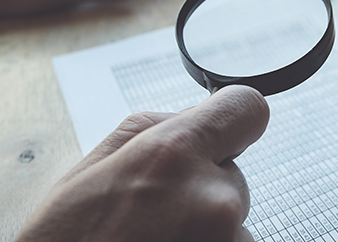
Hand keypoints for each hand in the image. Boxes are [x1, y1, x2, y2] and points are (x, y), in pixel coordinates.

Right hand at [14, 85, 269, 241]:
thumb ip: (152, 131)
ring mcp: (227, 240)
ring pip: (235, 222)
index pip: (248, 108)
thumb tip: (193, 117)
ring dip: (206, 231)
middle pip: (234, 175)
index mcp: (174, 154)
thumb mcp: (89, 173)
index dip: (234, 121)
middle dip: (203, 190)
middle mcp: (213, 197)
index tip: (223, 135)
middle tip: (155, 216)